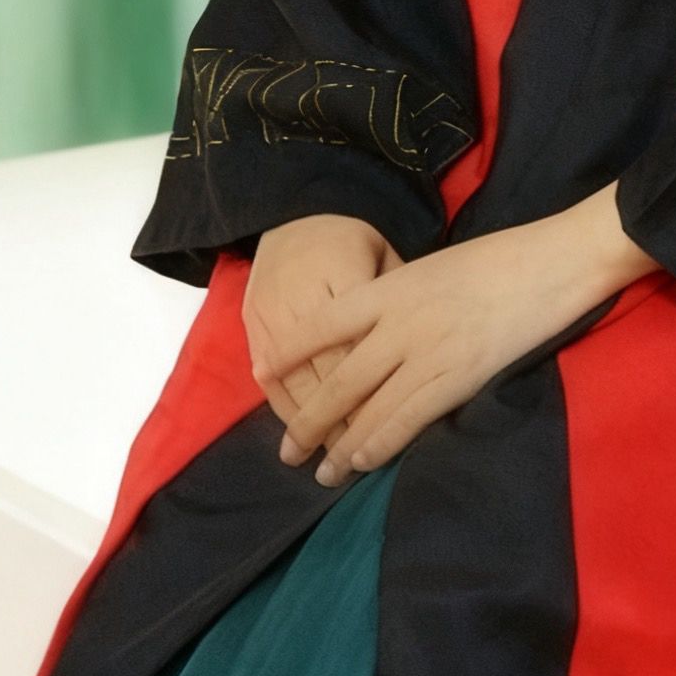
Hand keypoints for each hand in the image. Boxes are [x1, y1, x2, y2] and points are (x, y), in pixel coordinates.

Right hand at [242, 214, 403, 457]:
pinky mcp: (253, 324)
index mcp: (346, 275)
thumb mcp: (383, 257)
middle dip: (345, 420)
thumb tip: (422, 348)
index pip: (363, 345)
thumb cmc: (349, 240)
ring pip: (296, 383)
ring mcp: (275, 313)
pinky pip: (268, 378)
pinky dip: (285, 409)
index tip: (390, 426)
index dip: (376, 389)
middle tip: (361, 461)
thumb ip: (397, 301)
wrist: (291, 213)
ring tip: (332, 461)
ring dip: (314, 426)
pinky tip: (300, 433)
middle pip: (328, 371)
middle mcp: (306, 298)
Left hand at [271, 186, 657, 485]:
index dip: (289, 352)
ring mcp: (428, 351)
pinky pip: (407, 420)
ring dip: (340, 445)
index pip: (323, 322)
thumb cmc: (500, 259)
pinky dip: (380, 444)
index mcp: (393, 286)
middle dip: (307, 420)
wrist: (552, 262)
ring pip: (367, 408)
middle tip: (286, 451)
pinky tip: (363, 462)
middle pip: (338, 378)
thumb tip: (376, 336)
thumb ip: (402, 300)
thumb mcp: (437, 267)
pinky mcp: (458, 378)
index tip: (263, 374)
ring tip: (321, 472)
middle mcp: (400, 321)